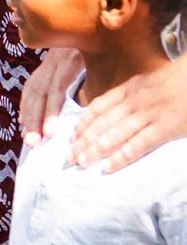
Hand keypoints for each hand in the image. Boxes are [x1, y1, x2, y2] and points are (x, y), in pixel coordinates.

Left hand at [72, 56, 186, 170]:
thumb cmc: (182, 77)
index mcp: (131, 87)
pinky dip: (120, 157)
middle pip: (102, 123)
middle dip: (83, 141)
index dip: (84, 122)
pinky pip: (137, 145)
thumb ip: (137, 92)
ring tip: (81, 162)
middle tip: (69, 156)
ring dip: (95, 151)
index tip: (73, 135)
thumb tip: (124, 106)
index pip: (99, 106)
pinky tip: (107, 167)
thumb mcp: (153, 79)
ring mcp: (149, 114)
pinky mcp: (165, 128)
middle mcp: (134, 101)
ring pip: (114, 135)